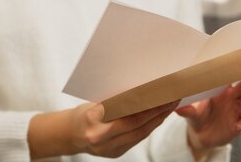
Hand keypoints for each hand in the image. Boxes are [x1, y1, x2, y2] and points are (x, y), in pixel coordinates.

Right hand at [28, 100, 178, 158]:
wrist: (70, 135)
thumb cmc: (83, 113)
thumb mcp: (95, 101)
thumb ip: (115, 99)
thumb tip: (141, 87)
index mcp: (92, 119)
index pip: (124, 110)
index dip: (145, 102)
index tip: (159, 91)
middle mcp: (100, 137)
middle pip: (136, 124)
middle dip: (157, 110)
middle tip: (171, 97)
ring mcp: (108, 150)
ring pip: (140, 133)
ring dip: (157, 119)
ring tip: (169, 105)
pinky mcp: (116, 154)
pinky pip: (137, 139)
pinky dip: (149, 127)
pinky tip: (158, 117)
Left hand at [175, 74, 240, 154]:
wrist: (200, 135)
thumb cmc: (196, 115)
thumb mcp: (190, 112)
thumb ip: (187, 109)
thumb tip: (177, 108)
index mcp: (221, 88)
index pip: (231, 74)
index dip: (237, 67)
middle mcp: (232, 97)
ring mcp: (237, 111)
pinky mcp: (238, 126)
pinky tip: (239, 125)